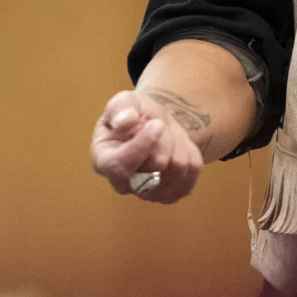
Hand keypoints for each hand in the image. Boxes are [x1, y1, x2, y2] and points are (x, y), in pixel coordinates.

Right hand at [91, 88, 203, 202]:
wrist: (153, 125)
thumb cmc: (133, 113)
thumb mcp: (124, 101)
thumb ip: (120, 108)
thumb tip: (126, 121)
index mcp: (104, 162)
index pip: (121, 165)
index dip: (142, 145)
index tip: (157, 124)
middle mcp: (123, 184)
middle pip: (157, 164)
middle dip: (165, 138)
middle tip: (159, 123)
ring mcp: (148, 194)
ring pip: (179, 167)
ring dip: (179, 143)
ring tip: (167, 135)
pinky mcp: (171, 194)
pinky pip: (193, 171)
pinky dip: (191, 153)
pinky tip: (178, 147)